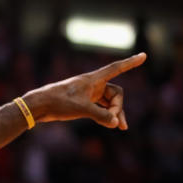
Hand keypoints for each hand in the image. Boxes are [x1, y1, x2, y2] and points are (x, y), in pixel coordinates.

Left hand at [23, 52, 146, 129]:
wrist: (38, 106)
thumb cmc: (58, 103)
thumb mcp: (81, 110)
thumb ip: (101, 116)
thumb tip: (116, 123)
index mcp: (93, 80)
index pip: (117, 68)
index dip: (131, 63)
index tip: (144, 55)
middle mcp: (92, 85)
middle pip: (116, 93)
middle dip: (118, 107)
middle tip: (116, 123)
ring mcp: (88, 94)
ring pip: (108, 102)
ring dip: (114, 114)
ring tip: (120, 127)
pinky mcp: (83, 103)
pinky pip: (100, 108)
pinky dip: (105, 115)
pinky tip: (110, 125)